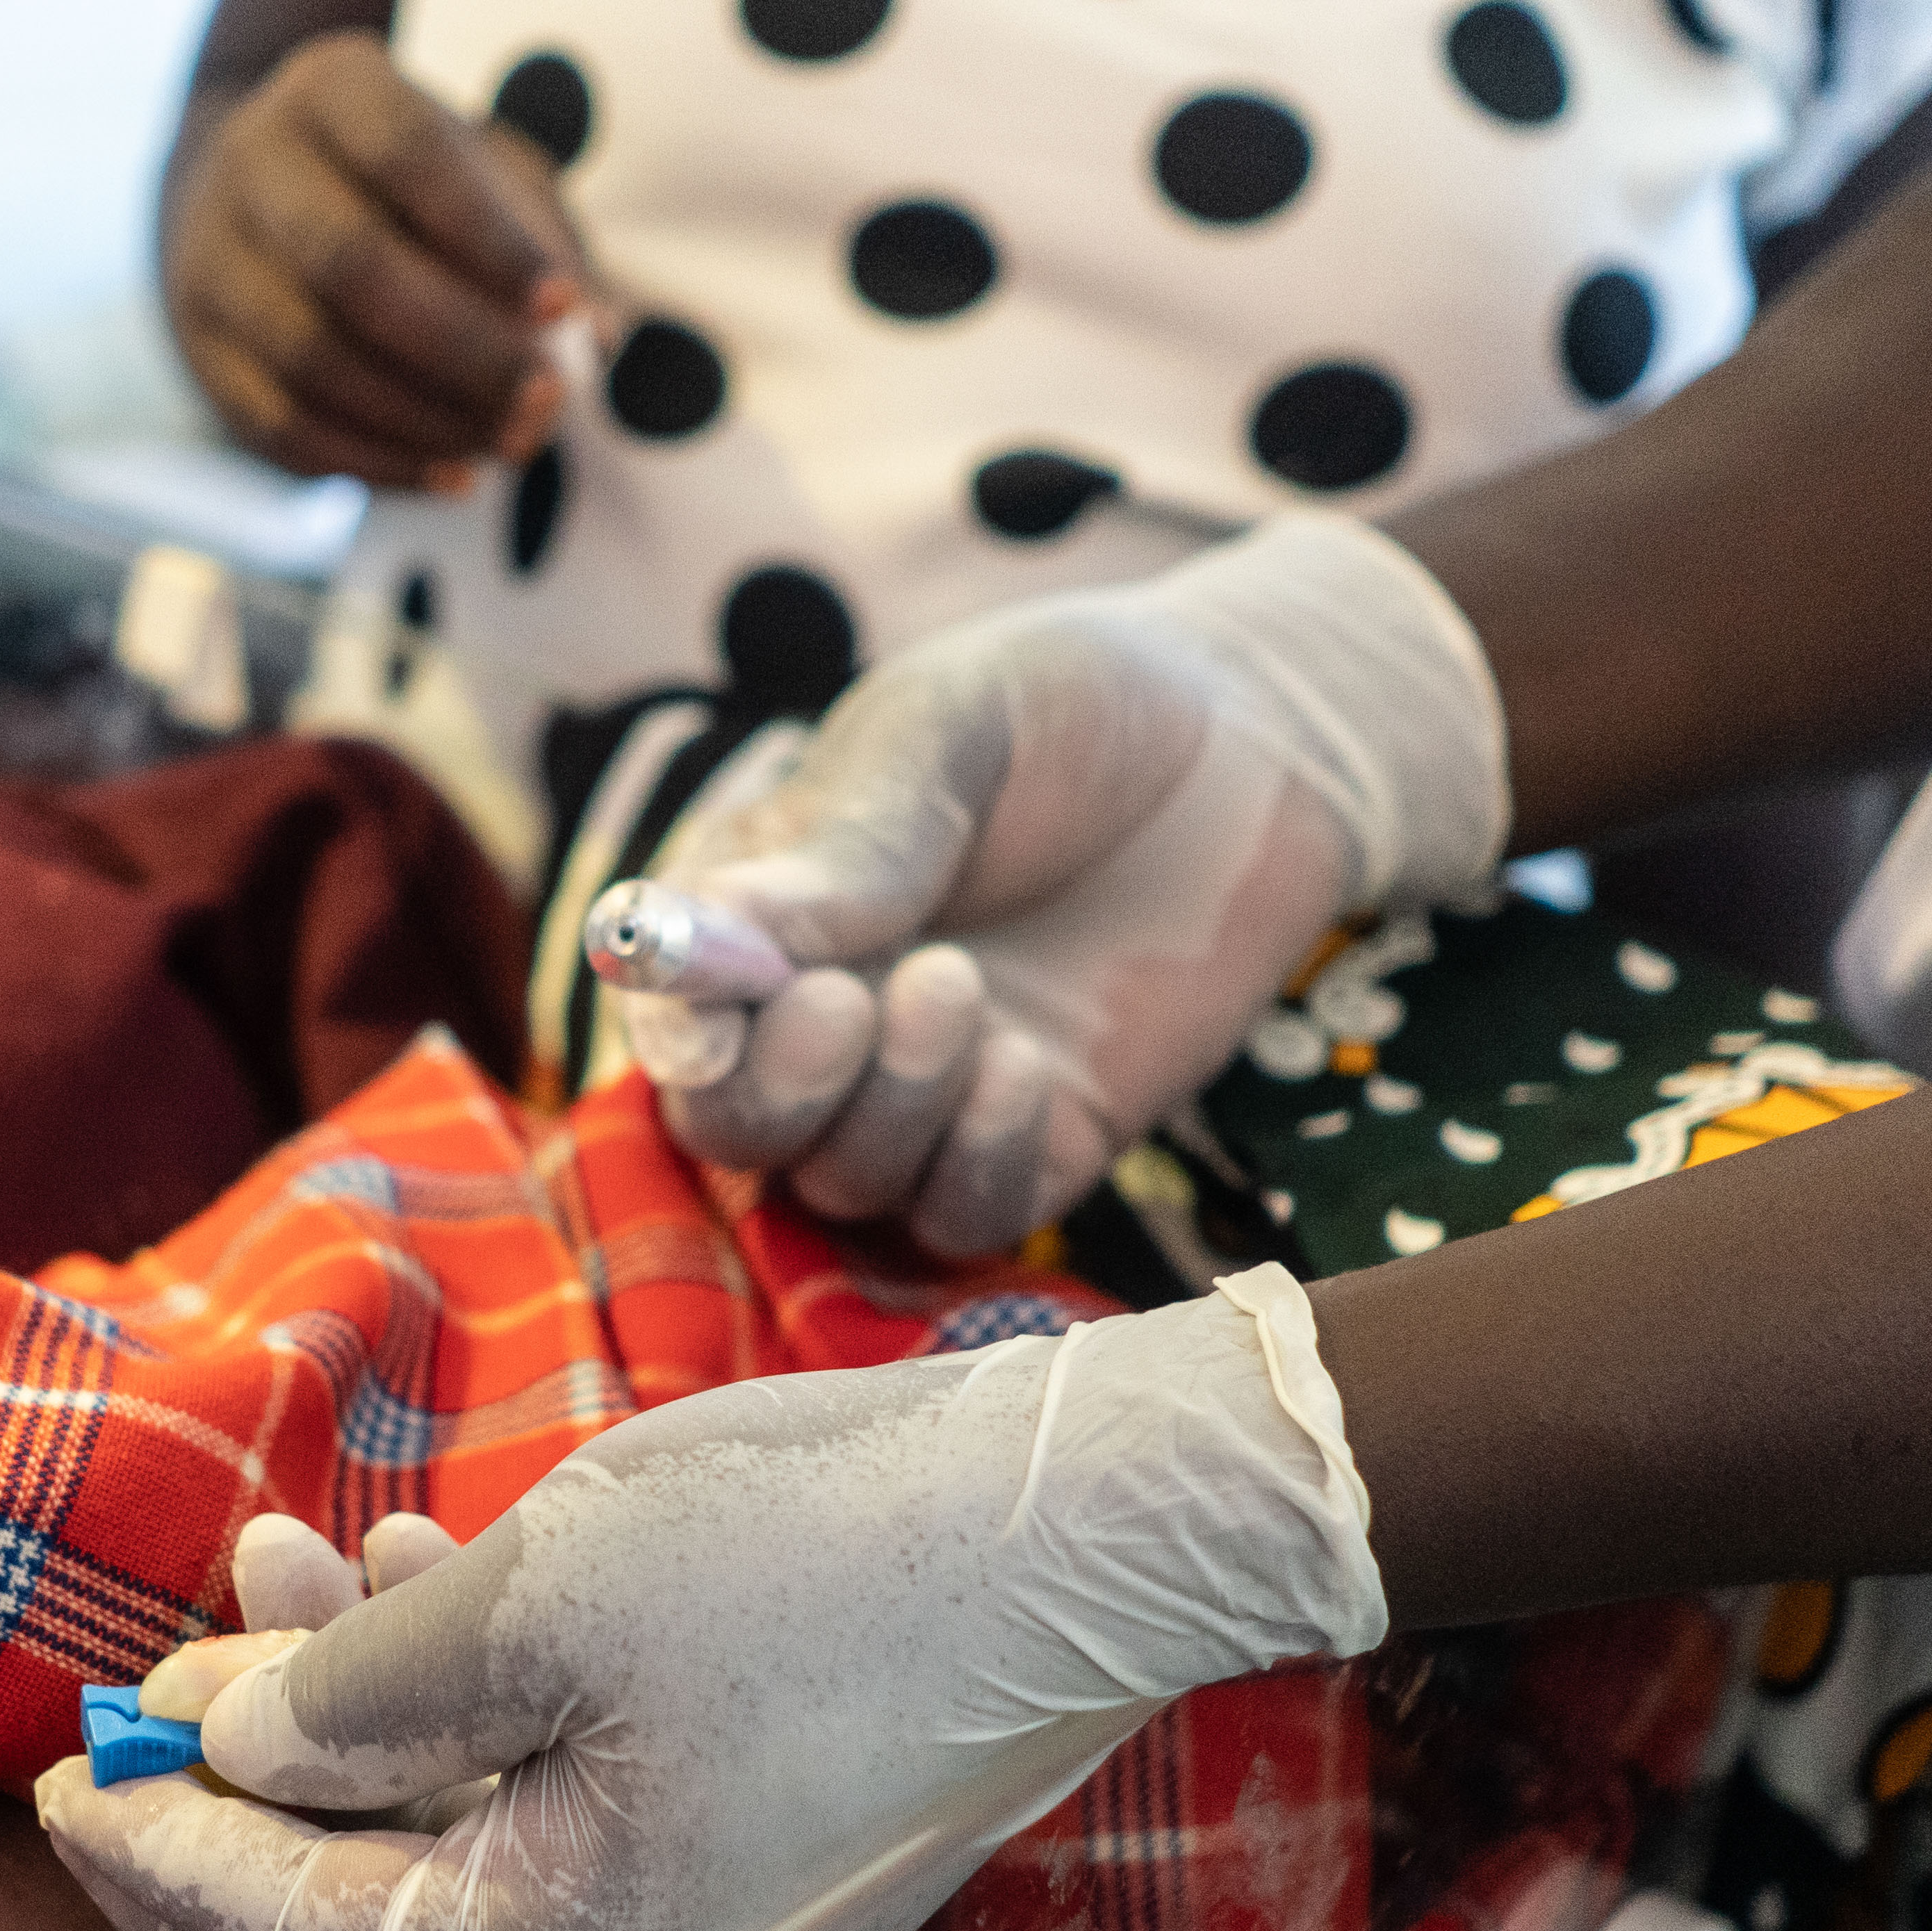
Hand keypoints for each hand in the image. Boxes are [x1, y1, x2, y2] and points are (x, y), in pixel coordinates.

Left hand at [39, 1272, 1387, 1930]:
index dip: (155, 1854)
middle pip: (351, 1929)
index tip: (57, 1776)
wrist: (1078, 1534)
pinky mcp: (735, 1866)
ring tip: (277, 1564)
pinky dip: (465, 1711)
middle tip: (143, 1684)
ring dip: (349, 1718)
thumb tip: (232, 1738)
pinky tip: (410, 1570)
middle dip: (240, 1790)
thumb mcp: (531, 1598)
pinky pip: (550, 1813)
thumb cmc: (812, 1563)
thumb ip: (354, 1690)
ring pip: (449, 1851)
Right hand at [166, 37, 584, 487]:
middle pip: (349, 265)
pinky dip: (375, 462)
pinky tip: (450, 474)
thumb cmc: (403, 183)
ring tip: (508, 444)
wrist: (251, 189)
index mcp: (331, 89)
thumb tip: (598, 331)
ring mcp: (210, 257)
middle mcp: (252, 160)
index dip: (489, 239)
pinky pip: (282, 424)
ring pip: (310, 357)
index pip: (407, 157)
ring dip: (424, 418)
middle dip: (462, 349)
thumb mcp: (480, 167)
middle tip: (545, 404)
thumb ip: (545, 235)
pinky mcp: (199, 347)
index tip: (563, 307)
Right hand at [624, 515, 1516, 1256]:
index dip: (677, 1033)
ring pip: (841, 1184)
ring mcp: (925, 1093)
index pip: (671, 1013)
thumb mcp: (947, 732)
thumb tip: (708, 942)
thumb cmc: (1075, 711)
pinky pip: (961, 1219)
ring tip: (961, 986)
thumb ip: (839, 842)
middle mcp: (822, 1018)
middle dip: (776, 1091)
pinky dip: (975, 1162)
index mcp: (762, 910)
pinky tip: (1024, 1064)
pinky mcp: (1033, 1145)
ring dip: (890, 1107)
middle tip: (846, 1004)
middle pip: (733, 1131)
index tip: (721, 1019)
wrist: (1260, 744)